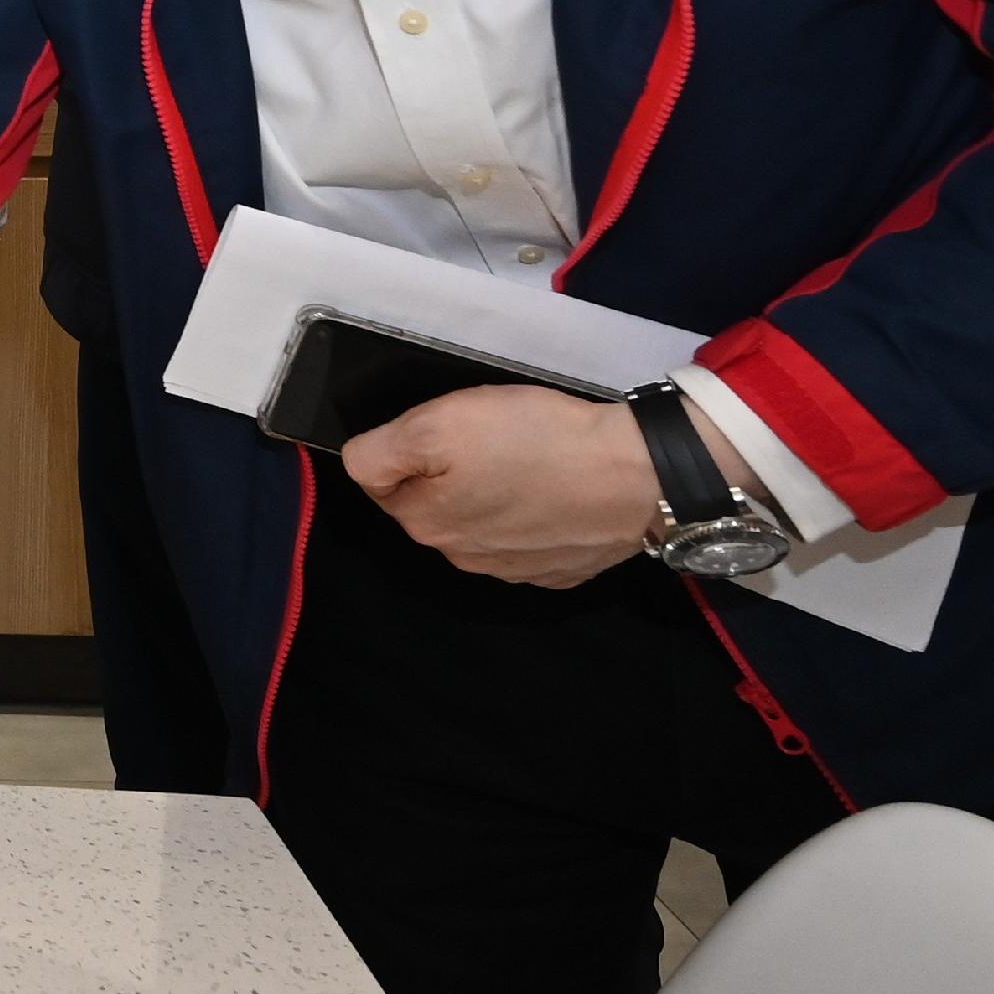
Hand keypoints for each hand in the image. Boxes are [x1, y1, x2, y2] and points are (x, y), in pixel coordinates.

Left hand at [342, 384, 664, 588]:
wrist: (635, 475)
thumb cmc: (534, 439)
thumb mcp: (438, 423)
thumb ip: (379, 450)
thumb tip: (359, 466)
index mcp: (426, 523)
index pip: (380, 480)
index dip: (407, 445)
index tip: (446, 427)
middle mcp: (462, 558)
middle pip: (431, 502)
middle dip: (446, 472)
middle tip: (488, 437)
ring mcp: (513, 570)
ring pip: (478, 521)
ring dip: (489, 493)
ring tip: (526, 460)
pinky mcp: (558, 570)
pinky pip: (526, 536)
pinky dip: (531, 514)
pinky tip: (553, 490)